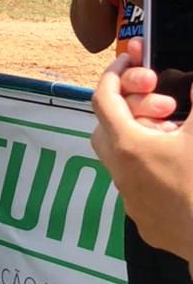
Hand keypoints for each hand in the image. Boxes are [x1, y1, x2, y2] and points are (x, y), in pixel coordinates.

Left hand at [91, 38, 192, 261]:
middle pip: (106, 128)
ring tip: (177, 137)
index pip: (103, 99)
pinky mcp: (146, 223)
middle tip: (167, 108)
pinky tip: (180, 168)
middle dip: (130, 108)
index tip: (129, 60)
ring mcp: (131, 202)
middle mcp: (121, 174)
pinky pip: (138, 185)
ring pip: (122, 159)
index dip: (114, 73)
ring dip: (143, 140)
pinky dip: (152, 168)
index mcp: (129, 147)